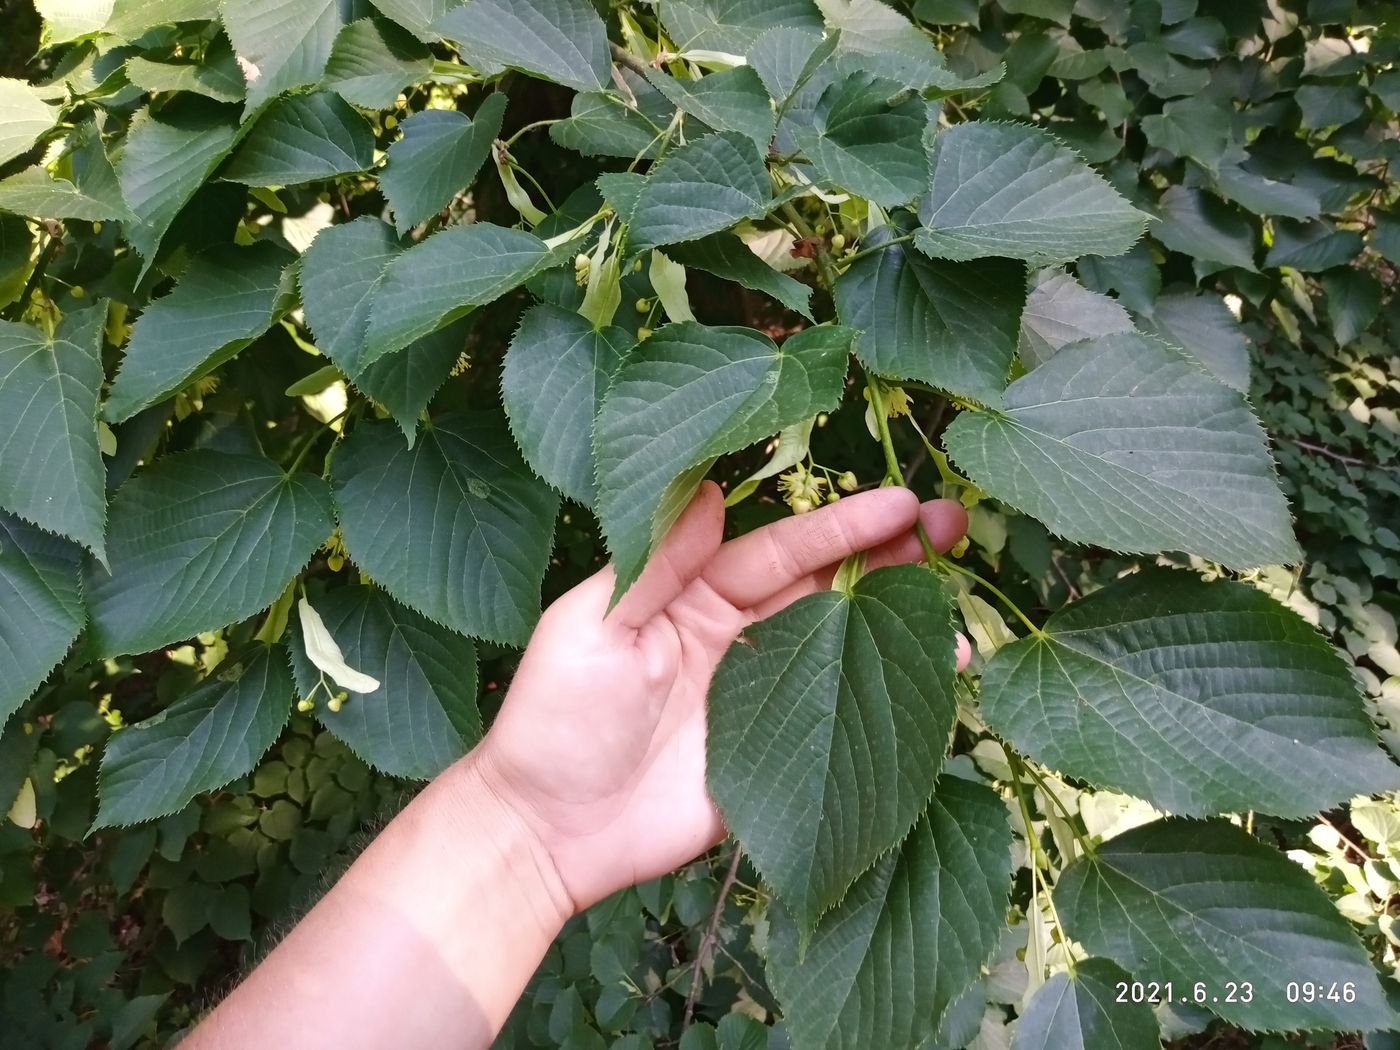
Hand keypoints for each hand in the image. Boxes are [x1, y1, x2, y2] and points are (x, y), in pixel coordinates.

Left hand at [475, 483, 969, 910]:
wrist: (548, 834)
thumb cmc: (554, 721)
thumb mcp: (592, 629)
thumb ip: (654, 564)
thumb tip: (711, 490)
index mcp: (690, 595)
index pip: (777, 549)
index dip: (838, 528)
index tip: (899, 504)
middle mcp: (733, 635)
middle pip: (822, 586)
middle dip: (886, 556)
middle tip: (952, 525)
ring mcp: (760, 695)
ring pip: (843, 643)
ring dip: (898, 618)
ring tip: (958, 596)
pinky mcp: (775, 753)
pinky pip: (842, 714)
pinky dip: (891, 694)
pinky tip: (940, 674)